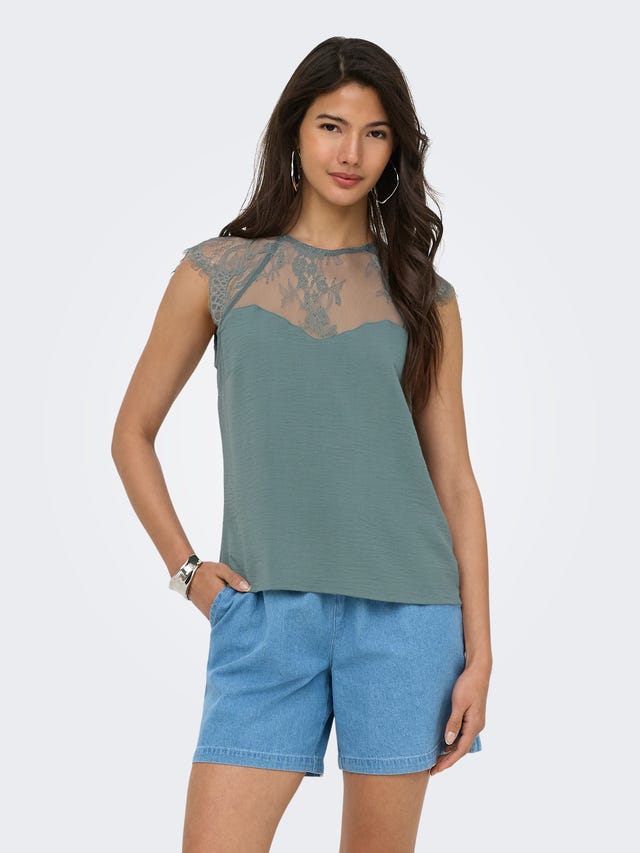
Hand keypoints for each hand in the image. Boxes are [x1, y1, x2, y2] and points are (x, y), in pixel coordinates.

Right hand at [187, 561, 250, 619]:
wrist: (187, 577)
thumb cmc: (205, 572)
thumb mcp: (221, 570)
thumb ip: (234, 578)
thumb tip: (247, 588)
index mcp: (220, 598)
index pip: (238, 608)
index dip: (247, 606)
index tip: (253, 603)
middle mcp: (215, 609)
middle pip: (233, 615)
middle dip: (242, 611)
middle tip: (250, 606)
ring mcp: (211, 613)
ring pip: (226, 617)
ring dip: (234, 613)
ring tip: (242, 606)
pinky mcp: (208, 614)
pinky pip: (220, 618)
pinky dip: (226, 615)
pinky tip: (232, 608)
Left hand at [429, 661, 489, 775]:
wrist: (479, 670)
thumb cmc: (468, 684)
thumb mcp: (459, 702)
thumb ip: (454, 722)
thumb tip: (448, 742)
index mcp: (474, 725)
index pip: (460, 750)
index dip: (448, 762)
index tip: (436, 770)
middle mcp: (476, 726)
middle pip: (461, 749)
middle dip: (447, 760)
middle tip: (433, 769)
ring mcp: (475, 721)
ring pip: (462, 742)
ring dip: (450, 752)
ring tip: (436, 760)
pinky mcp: (472, 716)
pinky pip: (462, 734)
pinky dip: (453, 742)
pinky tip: (445, 743)